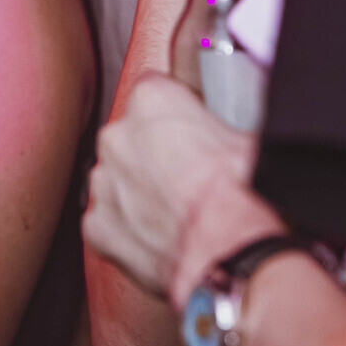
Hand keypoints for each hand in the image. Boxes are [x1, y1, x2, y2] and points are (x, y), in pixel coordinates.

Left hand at [84, 76, 278, 306]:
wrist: (229, 253)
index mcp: (152, 101)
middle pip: (131, 137)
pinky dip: (128, 230)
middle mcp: (118, 137)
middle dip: (154, 154)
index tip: (191, 134)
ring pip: (117, 179)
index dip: (176, 115)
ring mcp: (104, 183)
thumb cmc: (241, 194)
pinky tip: (159, 237)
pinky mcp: (98, 227)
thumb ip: (220, 124)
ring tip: (176, 211)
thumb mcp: (246, 136)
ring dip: (139, 192)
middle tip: (188, 177)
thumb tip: (230, 130)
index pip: (155, 92)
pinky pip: (108, 222)